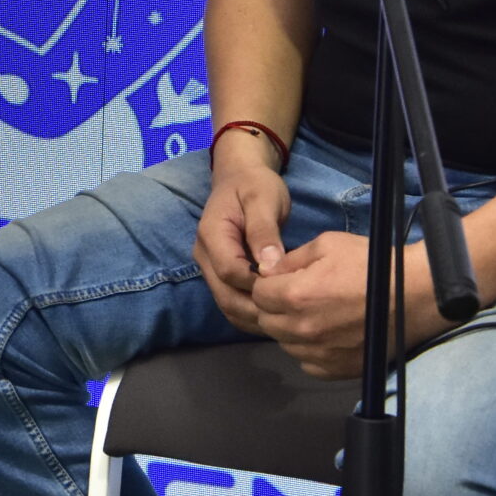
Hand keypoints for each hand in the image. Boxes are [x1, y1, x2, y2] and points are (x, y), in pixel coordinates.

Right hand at [193, 149, 288, 335]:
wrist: (241, 177)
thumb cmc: (255, 185)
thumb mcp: (263, 199)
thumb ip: (264, 231)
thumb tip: (270, 266)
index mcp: (212, 234)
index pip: (229, 272)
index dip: (257, 285)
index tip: (288, 287)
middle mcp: (204, 255)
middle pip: (225, 295)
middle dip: (256, 309)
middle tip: (291, 314)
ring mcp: (210, 267)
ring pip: (226, 304)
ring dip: (253, 317)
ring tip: (285, 318)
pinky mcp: (220, 275)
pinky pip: (231, 302)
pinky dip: (250, 313)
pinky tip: (275, 313)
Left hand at [249, 231, 458, 377]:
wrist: (417, 294)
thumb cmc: (372, 264)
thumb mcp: (327, 244)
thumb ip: (291, 260)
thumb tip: (268, 271)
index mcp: (295, 297)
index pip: (257, 294)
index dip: (267, 284)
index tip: (281, 279)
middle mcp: (303, 330)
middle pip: (266, 322)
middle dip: (274, 307)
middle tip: (296, 296)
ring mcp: (320, 355)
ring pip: (285, 344)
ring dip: (291, 330)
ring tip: (314, 314)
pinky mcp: (338, 371)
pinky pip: (307, 363)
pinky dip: (310, 351)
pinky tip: (327, 334)